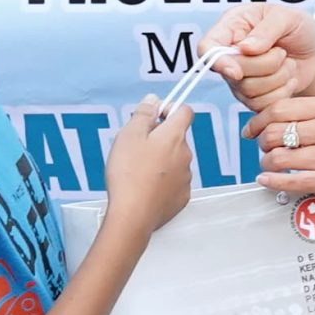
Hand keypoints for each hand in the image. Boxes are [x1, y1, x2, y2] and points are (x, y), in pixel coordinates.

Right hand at [105, 96, 196, 233]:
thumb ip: (143, 114)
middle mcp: (185, 155)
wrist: (133, 215)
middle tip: (136, 147)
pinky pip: (174, 182)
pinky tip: (145, 187)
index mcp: (174, 136)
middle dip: (159, 138)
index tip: (154, 116)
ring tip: (137, 170)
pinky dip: (162, 181)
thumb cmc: (129, 173)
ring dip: (161, 160)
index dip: (170, 109)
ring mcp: (186, 177)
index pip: (185, 111)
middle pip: (177, 137)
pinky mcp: (181, 197)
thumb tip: (154, 100)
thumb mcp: (129, 135)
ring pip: (175, 160)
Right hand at [203, 3, 314, 112]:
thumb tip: (246, 49)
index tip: (237, 71)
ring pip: (248, 90)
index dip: (217, 62)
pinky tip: (288, 79)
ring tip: (287, 63)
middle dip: (265, 65)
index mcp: (231, 27)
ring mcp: (239, 79)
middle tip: (281, 52)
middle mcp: (230, 55)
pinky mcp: (253, 98)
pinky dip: (282, 92)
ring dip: (277, 77)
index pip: (207, 48)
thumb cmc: (297, 28)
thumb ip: (266, 30)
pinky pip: (261, 105)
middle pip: (232, 73)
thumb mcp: (287, 17)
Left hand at [252, 92, 314, 207]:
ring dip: (267, 164)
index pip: (281, 108)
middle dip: (261, 142)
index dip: (258, 119)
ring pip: (279, 157)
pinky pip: (292, 182)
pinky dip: (273, 182)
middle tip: (263, 148)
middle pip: (274, 131)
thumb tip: (286, 119)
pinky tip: (268, 181)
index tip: (253, 128)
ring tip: (270, 166)